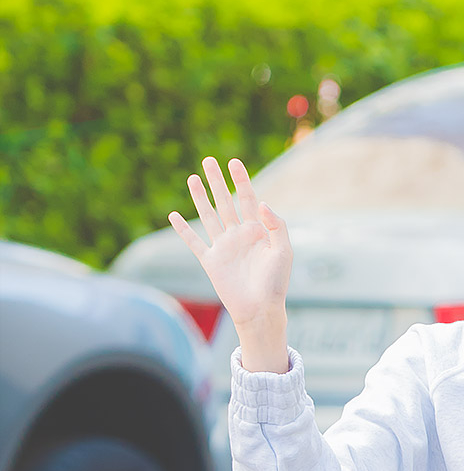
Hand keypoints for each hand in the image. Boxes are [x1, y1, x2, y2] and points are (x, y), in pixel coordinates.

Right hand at [168, 158, 291, 372]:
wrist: (260, 310)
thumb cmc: (276, 283)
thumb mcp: (283, 251)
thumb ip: (276, 226)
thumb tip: (262, 203)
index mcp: (257, 231)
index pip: (247, 199)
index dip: (241, 180)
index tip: (234, 162)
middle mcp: (238, 235)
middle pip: (225, 202)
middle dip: (217, 181)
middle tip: (208, 161)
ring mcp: (223, 247)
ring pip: (208, 216)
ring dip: (200, 198)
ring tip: (192, 178)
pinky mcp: (211, 262)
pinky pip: (193, 243)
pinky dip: (183, 230)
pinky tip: (173, 216)